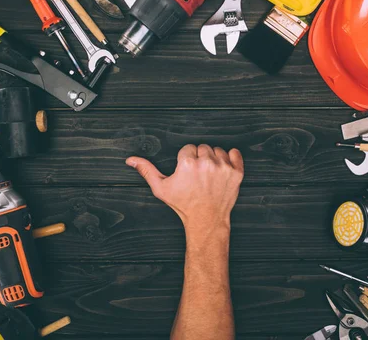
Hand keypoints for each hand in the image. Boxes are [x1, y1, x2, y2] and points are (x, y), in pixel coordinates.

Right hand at [126, 144, 243, 238]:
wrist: (206, 220)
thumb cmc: (183, 205)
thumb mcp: (161, 188)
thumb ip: (147, 170)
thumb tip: (131, 159)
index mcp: (188, 164)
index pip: (187, 148)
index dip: (186, 160)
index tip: (187, 173)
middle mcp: (206, 163)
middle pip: (202, 147)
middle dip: (199, 159)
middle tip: (198, 176)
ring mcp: (223, 168)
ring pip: (217, 150)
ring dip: (214, 159)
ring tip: (209, 176)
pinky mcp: (236, 172)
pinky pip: (235, 153)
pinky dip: (230, 159)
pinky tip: (222, 170)